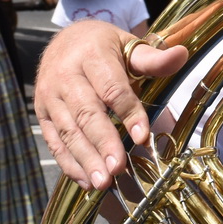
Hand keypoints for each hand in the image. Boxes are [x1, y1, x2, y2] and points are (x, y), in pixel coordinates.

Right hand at [34, 21, 188, 188]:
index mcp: (91, 56)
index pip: (112, 88)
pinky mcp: (41, 114)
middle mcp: (65, 76)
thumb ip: (152, 58)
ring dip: (85, 159)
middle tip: (118, 169)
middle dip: (102, 143)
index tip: (142, 137)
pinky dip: (69, 163)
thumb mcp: (128, 46)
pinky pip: (54, 141)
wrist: (64, 40)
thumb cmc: (103, 47)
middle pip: (86, 113)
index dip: (128, 113)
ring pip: (68, 131)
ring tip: (103, 182)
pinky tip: (87, 181)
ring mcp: (49, 97)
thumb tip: (181, 55)